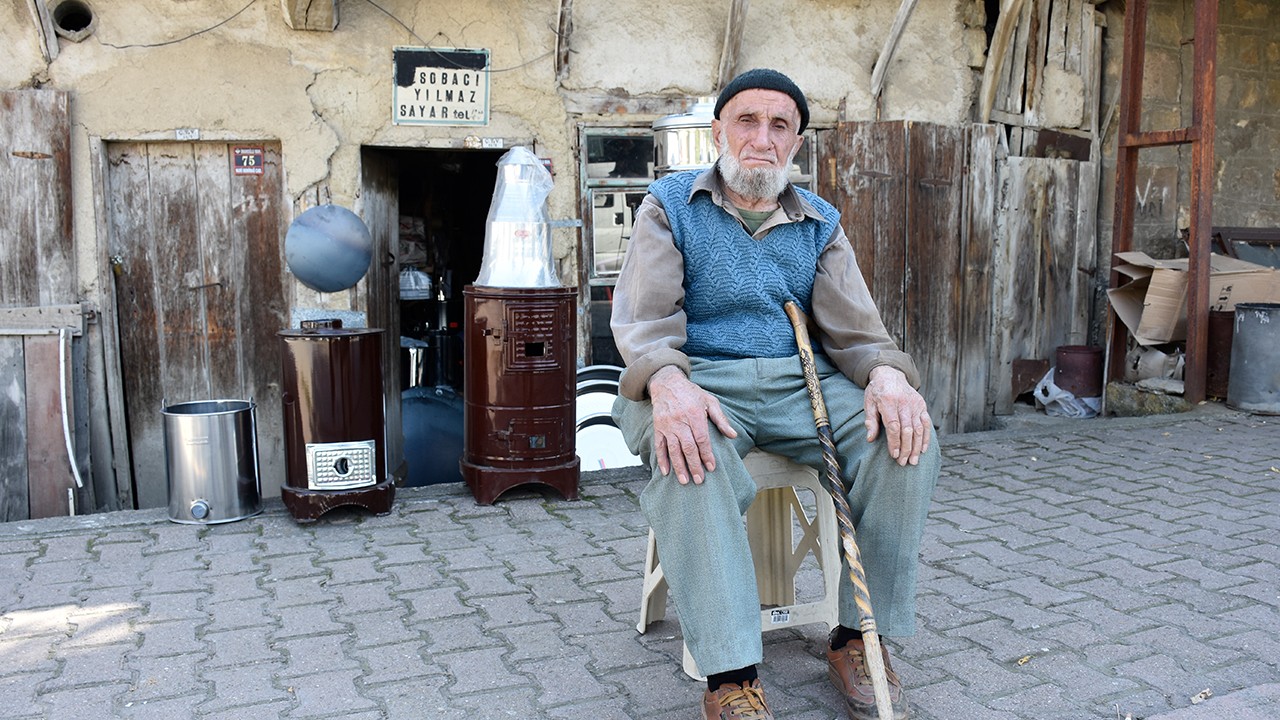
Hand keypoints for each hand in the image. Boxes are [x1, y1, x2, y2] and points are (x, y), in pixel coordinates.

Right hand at [647, 366, 737, 483]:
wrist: (666, 383)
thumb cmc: (691, 393)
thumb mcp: (709, 401)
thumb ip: (721, 419)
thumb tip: (733, 435)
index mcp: (694, 414)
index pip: (701, 439)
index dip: (707, 454)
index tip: (711, 467)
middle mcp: (680, 421)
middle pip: (688, 447)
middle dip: (694, 465)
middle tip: (700, 480)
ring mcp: (667, 425)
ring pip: (673, 449)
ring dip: (679, 466)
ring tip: (685, 481)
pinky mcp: (658, 427)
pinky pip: (659, 446)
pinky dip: (662, 460)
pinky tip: (666, 472)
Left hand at [864, 366, 930, 465]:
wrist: (890, 374)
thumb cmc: (877, 392)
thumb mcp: (869, 403)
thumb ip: (871, 421)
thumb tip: (870, 439)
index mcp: (888, 401)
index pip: (894, 426)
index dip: (895, 442)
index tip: (894, 455)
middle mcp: (904, 403)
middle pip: (908, 430)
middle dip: (906, 448)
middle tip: (903, 462)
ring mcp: (915, 404)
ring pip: (919, 428)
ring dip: (917, 446)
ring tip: (913, 460)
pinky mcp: (922, 405)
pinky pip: (926, 423)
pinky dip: (925, 437)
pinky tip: (923, 449)